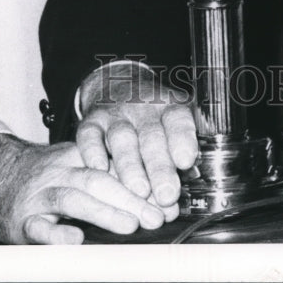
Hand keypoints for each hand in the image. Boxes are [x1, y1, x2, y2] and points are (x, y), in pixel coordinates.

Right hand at [0, 134, 165, 243]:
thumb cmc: (43, 174)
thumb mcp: (73, 161)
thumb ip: (106, 170)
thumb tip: (154, 189)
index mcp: (77, 155)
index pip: (112, 160)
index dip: (141, 175)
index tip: (166, 193)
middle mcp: (59, 172)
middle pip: (97, 178)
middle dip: (131, 197)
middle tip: (157, 213)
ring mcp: (40, 195)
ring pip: (73, 198)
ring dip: (104, 212)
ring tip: (131, 225)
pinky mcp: (22, 220)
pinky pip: (39, 226)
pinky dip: (57, 234)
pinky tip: (76, 240)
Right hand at [75, 62, 198, 212]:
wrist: (119, 88)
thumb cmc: (154, 119)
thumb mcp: (175, 125)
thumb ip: (184, 150)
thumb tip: (194, 183)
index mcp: (169, 107)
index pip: (178, 118)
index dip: (182, 138)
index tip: (186, 160)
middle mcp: (142, 108)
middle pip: (151, 135)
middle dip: (159, 166)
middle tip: (166, 195)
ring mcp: (115, 114)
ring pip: (122, 137)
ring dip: (130, 165)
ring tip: (139, 191)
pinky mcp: (91, 121)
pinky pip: (89, 135)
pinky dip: (92, 151)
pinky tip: (98, 168)